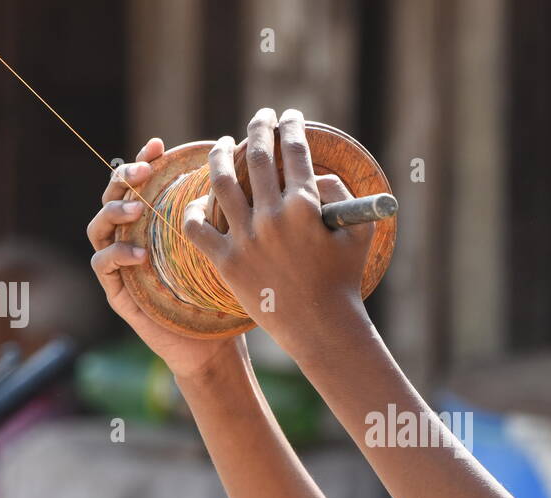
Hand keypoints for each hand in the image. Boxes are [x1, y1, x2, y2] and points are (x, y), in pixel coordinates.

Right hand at [87, 137, 246, 381]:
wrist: (214, 345)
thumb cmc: (223, 294)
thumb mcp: (232, 247)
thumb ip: (231, 212)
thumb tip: (258, 171)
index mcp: (158, 220)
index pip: (143, 180)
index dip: (146, 159)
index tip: (160, 146)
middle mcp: (135, 236)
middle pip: (114, 195)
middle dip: (124, 178)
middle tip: (143, 172)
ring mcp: (122, 263)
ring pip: (99, 225)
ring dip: (115, 211)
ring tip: (137, 210)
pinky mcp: (117, 291)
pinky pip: (101, 264)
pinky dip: (115, 254)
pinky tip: (139, 254)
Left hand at [181, 107, 374, 351]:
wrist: (321, 328)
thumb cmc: (344, 281)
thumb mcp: (357, 234)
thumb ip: (341, 196)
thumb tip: (315, 176)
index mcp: (305, 207)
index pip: (295, 152)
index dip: (292, 127)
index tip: (290, 117)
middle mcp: (272, 217)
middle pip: (258, 157)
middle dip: (259, 128)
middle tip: (261, 117)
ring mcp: (245, 239)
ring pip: (221, 183)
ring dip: (221, 156)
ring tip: (222, 145)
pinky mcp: (226, 262)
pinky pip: (197, 228)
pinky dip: (193, 210)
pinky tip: (197, 201)